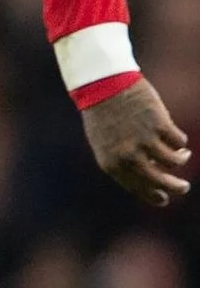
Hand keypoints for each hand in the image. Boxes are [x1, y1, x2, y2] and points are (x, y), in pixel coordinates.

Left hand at [82, 77, 190, 207]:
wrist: (103, 88)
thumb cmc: (103, 116)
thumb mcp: (106, 144)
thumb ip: (123, 161)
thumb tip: (149, 173)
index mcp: (112, 164)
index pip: (138, 188)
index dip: (153, 196)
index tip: (164, 199)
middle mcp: (129, 156)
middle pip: (161, 180)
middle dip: (175, 187)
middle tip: (184, 188)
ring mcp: (146, 141)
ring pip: (174, 161)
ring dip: (181, 159)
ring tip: (183, 154)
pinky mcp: (160, 125)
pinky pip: (179, 141)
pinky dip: (180, 141)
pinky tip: (177, 138)